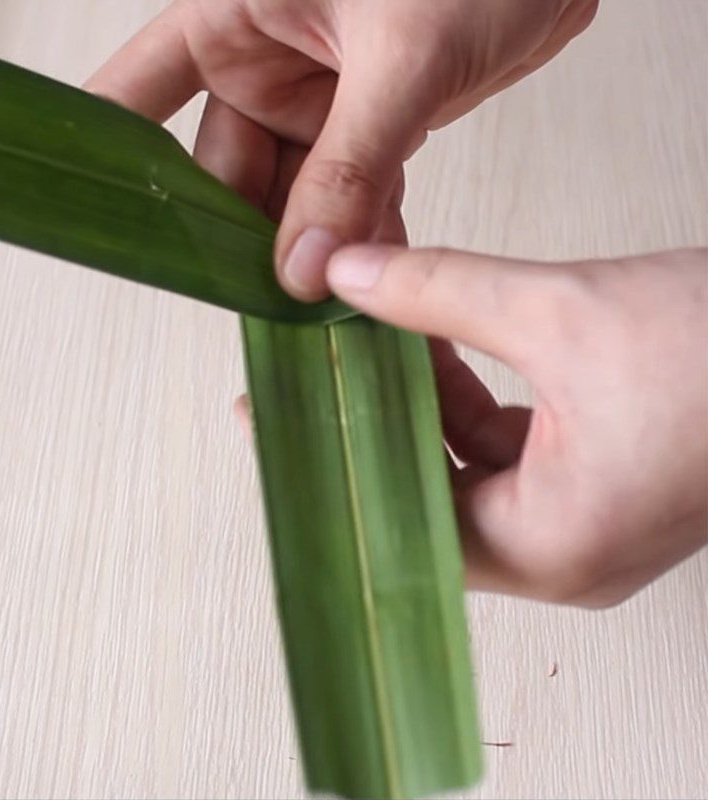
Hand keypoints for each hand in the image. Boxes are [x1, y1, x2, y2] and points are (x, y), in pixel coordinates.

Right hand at [86, 0, 597, 299]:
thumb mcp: (403, 58)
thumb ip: (350, 165)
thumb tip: (302, 262)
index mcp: (234, 12)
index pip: (140, 91)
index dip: (116, 158)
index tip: (103, 225)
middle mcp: (262, 57)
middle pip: (222, 168)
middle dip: (241, 233)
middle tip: (252, 297)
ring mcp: (314, 95)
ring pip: (288, 191)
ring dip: (305, 244)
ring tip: (314, 302)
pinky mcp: (365, 123)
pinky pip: (347, 191)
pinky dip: (358, 232)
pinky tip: (366, 273)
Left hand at [318, 245, 707, 606]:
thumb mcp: (563, 309)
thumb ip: (441, 291)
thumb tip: (349, 273)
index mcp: (548, 546)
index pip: (403, 520)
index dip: (342, 460)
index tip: (288, 418)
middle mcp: (562, 556)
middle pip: (430, 497)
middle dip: (382, 424)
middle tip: (328, 371)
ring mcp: (584, 525)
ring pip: (468, 473)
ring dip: (427, 407)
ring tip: (379, 345)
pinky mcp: (601, 487)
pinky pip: (509, 456)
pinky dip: (473, 406)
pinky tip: (443, 351)